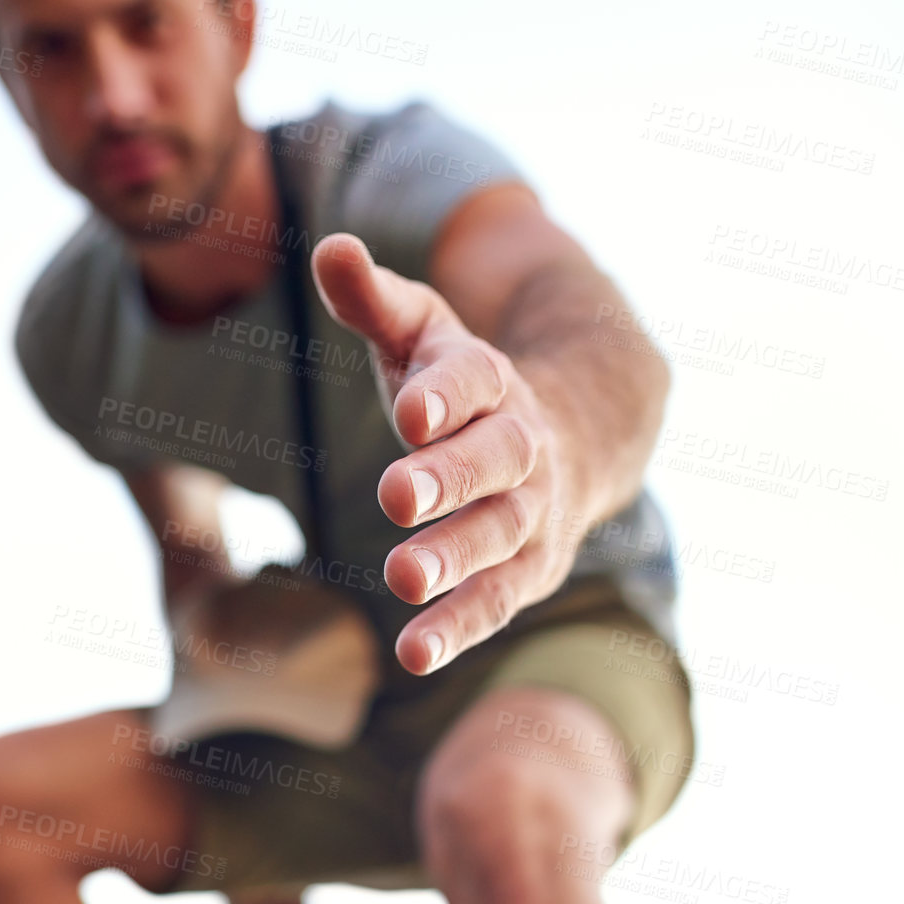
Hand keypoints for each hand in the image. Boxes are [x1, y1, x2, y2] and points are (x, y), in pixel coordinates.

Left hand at [311, 233, 581, 674]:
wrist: (572, 436)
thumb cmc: (462, 389)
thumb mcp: (423, 336)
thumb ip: (375, 301)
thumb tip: (330, 248)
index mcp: (493, 382)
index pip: (474, 382)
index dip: (445, 395)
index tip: (410, 411)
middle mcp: (523, 448)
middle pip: (493, 463)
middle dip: (448, 479)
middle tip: (395, 496)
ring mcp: (531, 513)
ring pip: (499, 537)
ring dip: (454, 560)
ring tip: (402, 581)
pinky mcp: (527, 570)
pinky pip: (495, 603)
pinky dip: (458, 629)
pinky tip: (413, 655)